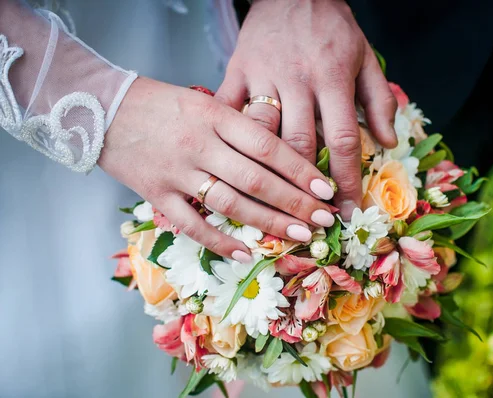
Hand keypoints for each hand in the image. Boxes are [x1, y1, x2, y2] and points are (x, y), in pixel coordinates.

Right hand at [99, 77, 335, 260]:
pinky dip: (219, 241)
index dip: (300, 170)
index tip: (326, 188)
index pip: (267, 146)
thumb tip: (282, 157)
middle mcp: (200, 144)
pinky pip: (191, 223)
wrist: (100, 107)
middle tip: (324, 220)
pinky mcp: (155, 193)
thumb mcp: (204, 102)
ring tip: (299, 236)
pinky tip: (246, 253)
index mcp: (215, 115)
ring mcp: (176, 171)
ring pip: (230, 203)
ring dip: (268, 223)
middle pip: (256, 179)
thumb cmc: (161, 104)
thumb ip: (238, 127)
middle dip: (295, 202)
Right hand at [216, 0, 397, 219]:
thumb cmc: (332, 26)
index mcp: (332, 79)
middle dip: (305, 188)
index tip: (345, 209)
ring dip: (265, 172)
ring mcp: (263, 76)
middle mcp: (297, 81)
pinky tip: (227, 166)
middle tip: (309, 217)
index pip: (342, 140)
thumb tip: (388, 143)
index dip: (345, 180)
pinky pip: (228, 110)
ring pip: (260, 134)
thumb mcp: (366, 56)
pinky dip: (227, 140)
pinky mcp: (236, 71)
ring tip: (270, 204)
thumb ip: (379, 99)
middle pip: (299, 145)